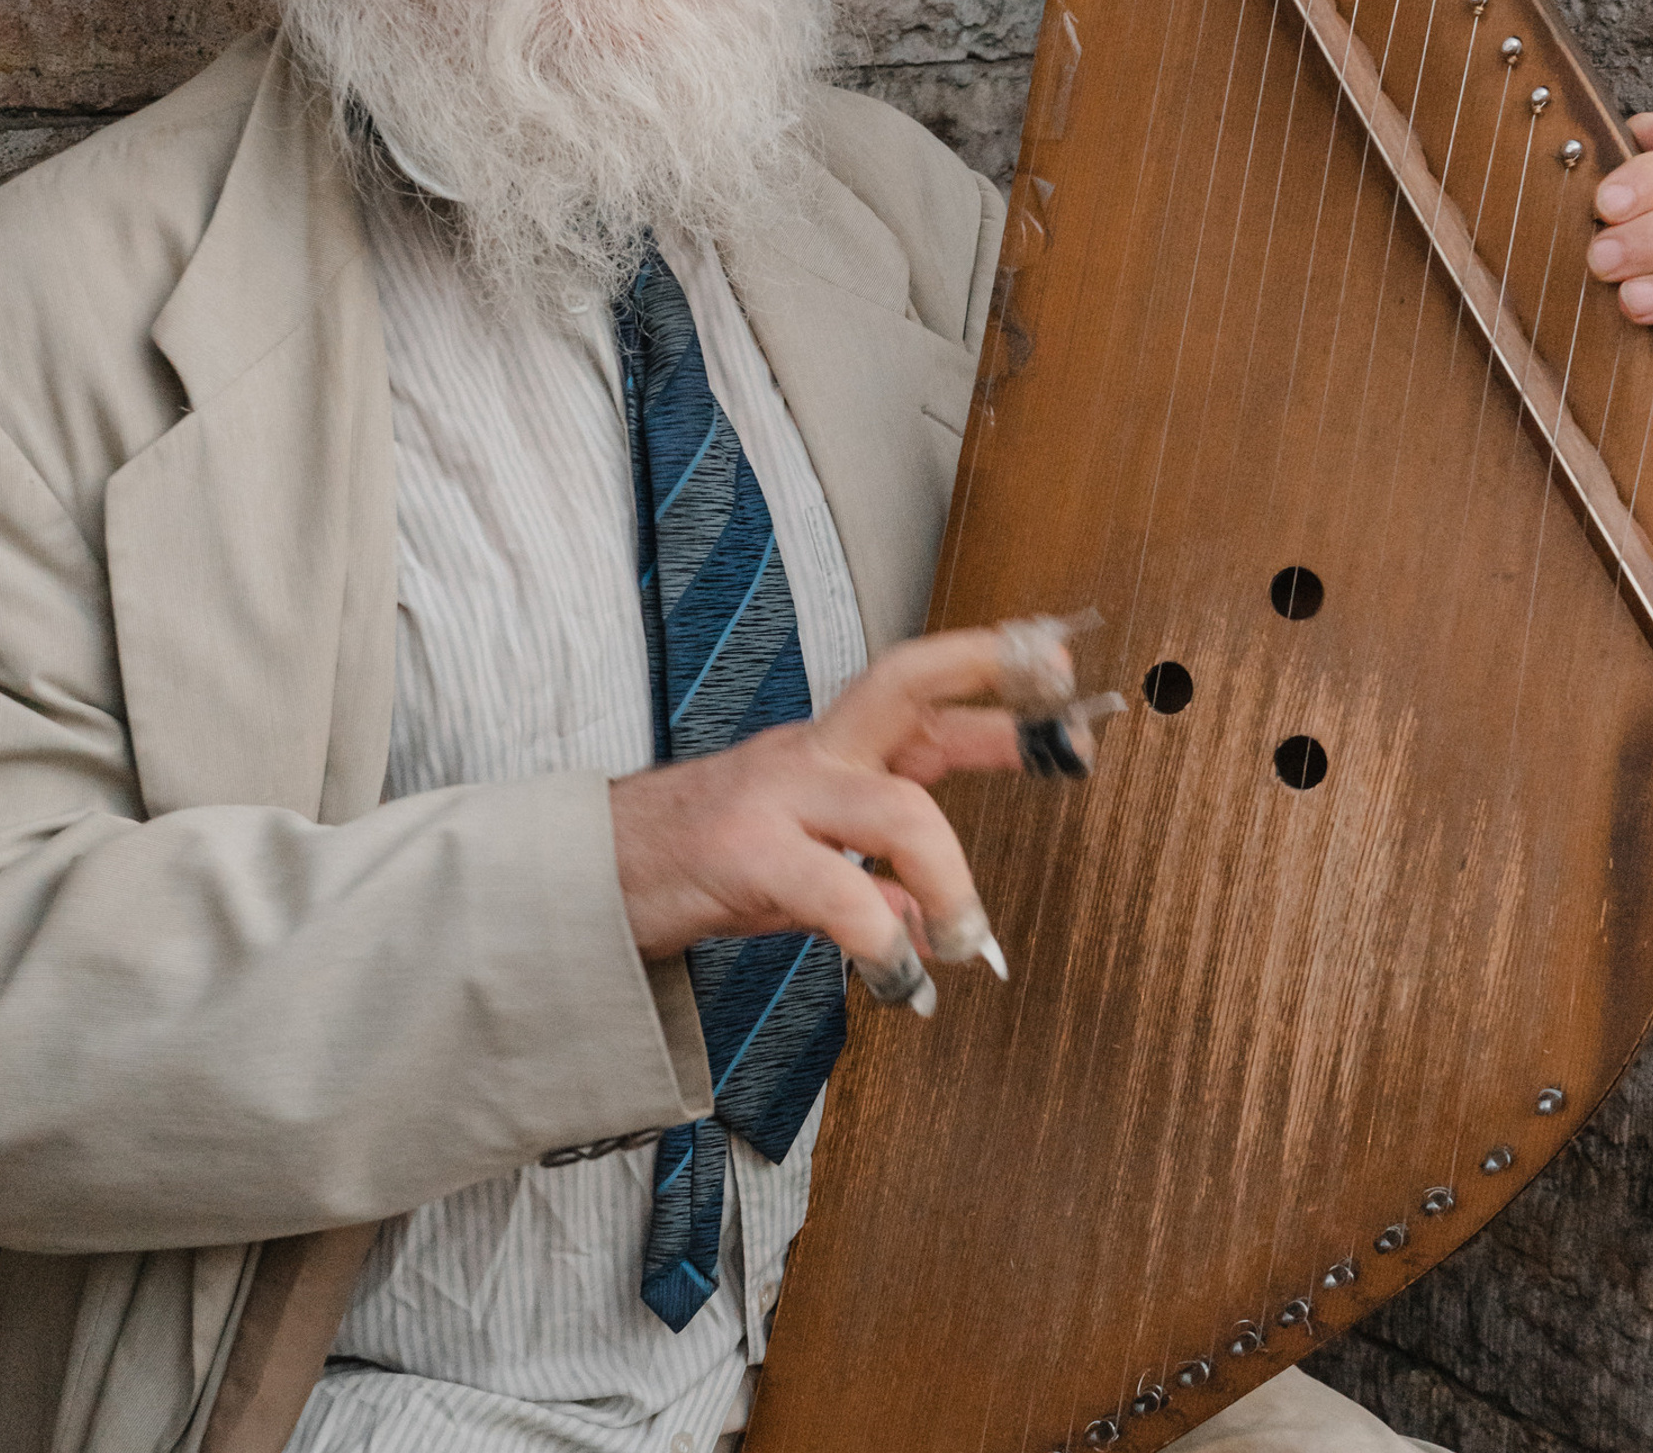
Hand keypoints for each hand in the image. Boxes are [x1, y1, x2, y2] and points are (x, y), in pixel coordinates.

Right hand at [609, 627, 1051, 991]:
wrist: (591, 875)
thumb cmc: (700, 861)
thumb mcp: (802, 860)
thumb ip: (874, 876)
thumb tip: (932, 922)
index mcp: (828, 750)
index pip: (919, 690)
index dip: (992, 673)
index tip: (1057, 672)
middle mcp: (808, 754)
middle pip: (906, 686)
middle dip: (990, 695)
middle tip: (1061, 732)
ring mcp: (774, 796)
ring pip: (896, 806)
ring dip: (952, 880)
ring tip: (965, 941)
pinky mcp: (743, 854)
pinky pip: (838, 892)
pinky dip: (884, 940)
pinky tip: (901, 980)